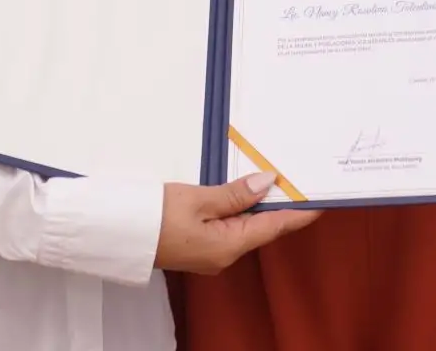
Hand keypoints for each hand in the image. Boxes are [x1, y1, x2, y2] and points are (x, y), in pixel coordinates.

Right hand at [154, 173, 319, 273]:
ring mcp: (210, 253)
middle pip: (262, 227)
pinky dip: (239, 210)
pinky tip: (241, 194)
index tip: (322, 199)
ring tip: (275, 181)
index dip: (299, 212)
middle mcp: (224, 255)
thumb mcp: (196, 198)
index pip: (275, 226)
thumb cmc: (152, 215)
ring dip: (258, 205)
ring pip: (244, 227)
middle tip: (298, 180)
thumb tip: (267, 183)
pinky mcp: (197, 247)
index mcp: (228, 245)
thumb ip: (234, 193)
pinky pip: (228, 228)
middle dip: (280, 205)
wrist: (114, 234)